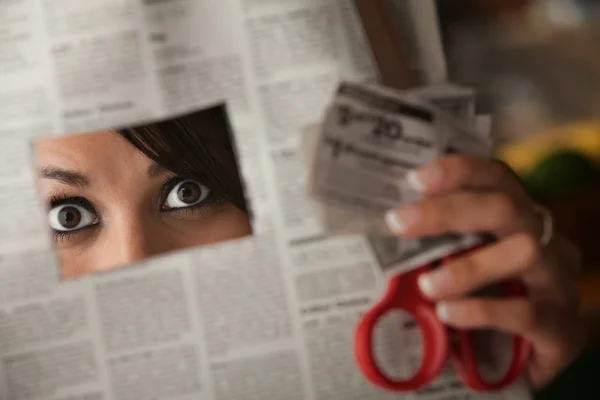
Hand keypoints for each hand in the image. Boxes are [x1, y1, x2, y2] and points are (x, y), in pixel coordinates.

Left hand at [384, 155, 585, 389]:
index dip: (461, 171)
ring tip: (426, 285)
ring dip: (468, 266)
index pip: (498, 179)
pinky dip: (482, 310)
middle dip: (449, 210)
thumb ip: (436, 244)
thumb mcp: (455, 267)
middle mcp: (547, 243)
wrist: (510, 367)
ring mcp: (560, 285)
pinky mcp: (563, 329)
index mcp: (519, 222)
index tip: (416, 179)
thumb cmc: (477, 306)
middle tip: (399, 223)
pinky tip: (448, 315)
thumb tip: (386, 223)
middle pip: (507, 207)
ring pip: (526, 251)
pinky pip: (527, 312)